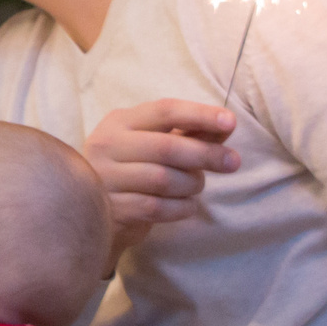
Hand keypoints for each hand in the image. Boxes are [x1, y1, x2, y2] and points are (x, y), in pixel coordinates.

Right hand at [84, 99, 239, 257]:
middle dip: (206, 154)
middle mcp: (107, 145)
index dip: (199, 114)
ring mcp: (105, 178)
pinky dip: (181, 207)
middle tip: (233, 162)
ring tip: (196, 186)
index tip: (230, 122)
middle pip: (166, 147)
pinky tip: (187, 205)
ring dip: (191, 184)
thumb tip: (226, 125)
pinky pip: (156, 207)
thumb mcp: (153, 143)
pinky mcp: (110, 209)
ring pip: (163, 179)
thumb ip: (187, 133)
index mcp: (120, 121)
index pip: (164, 111)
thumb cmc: (132, 170)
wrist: (93, 214)